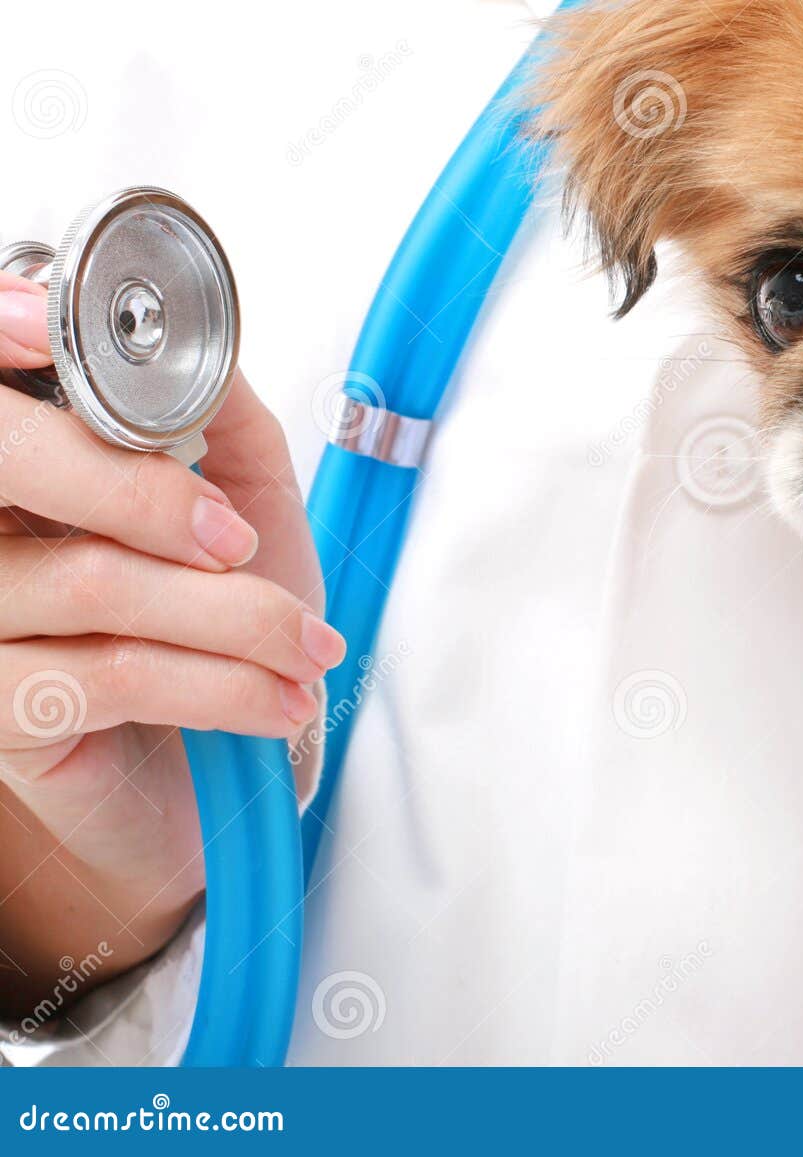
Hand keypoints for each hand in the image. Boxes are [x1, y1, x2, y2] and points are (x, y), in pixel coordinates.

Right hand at [0, 271, 341, 1020]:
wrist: (214, 777)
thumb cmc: (220, 629)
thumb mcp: (244, 505)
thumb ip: (218, 419)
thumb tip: (207, 353)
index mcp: (27, 464)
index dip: (5, 332)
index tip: (60, 329)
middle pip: (7, 461)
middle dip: (142, 492)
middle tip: (241, 540)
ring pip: (93, 583)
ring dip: (233, 616)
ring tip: (308, 647)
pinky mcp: (1, 715)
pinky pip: (115, 677)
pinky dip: (224, 685)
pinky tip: (281, 700)